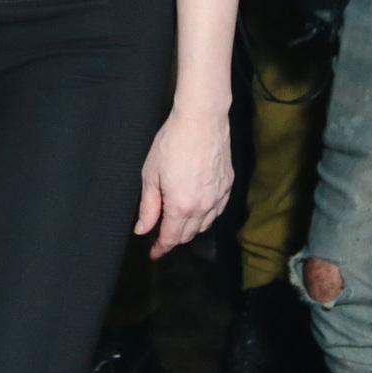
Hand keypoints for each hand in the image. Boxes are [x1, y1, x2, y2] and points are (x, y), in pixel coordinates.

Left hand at [136, 106, 232, 258]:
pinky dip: (206, 216)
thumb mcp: (151, 175)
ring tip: (178, 224)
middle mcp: (204, 206)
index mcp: (182, 206)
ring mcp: (219, 197)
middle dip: (174, 239)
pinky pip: (217, 211)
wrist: (202, 120)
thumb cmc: (172, 143)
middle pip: (189, 234)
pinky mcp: (228, 186)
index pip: (171, 237)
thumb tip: (143, 229)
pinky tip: (198, 211)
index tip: (154, 253)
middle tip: (161, 237)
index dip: (161, 248)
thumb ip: (148, 206)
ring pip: (205, 225)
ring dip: (190, 229)